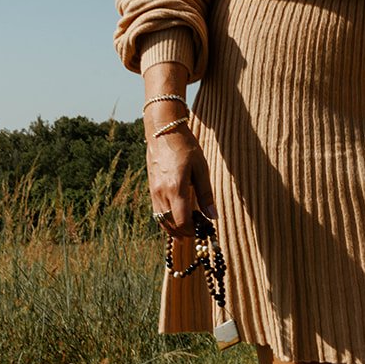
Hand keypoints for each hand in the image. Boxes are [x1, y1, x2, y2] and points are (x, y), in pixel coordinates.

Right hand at [143, 62, 215, 237]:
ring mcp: (153, 192)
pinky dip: (167, 220)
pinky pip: (157, 213)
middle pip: (171, 225)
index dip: (193, 230)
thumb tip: (213, 217)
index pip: (182, 222)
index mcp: (176, 188)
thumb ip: (206, 194)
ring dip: (175, 229)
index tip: (203, 229)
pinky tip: (177, 218)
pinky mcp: (151, 189)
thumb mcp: (201, 168)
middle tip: (198, 230)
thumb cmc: (185, 146)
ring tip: (189, 227)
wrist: (163, 131)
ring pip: (162, 221)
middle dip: (185, 232)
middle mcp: (161, 193)